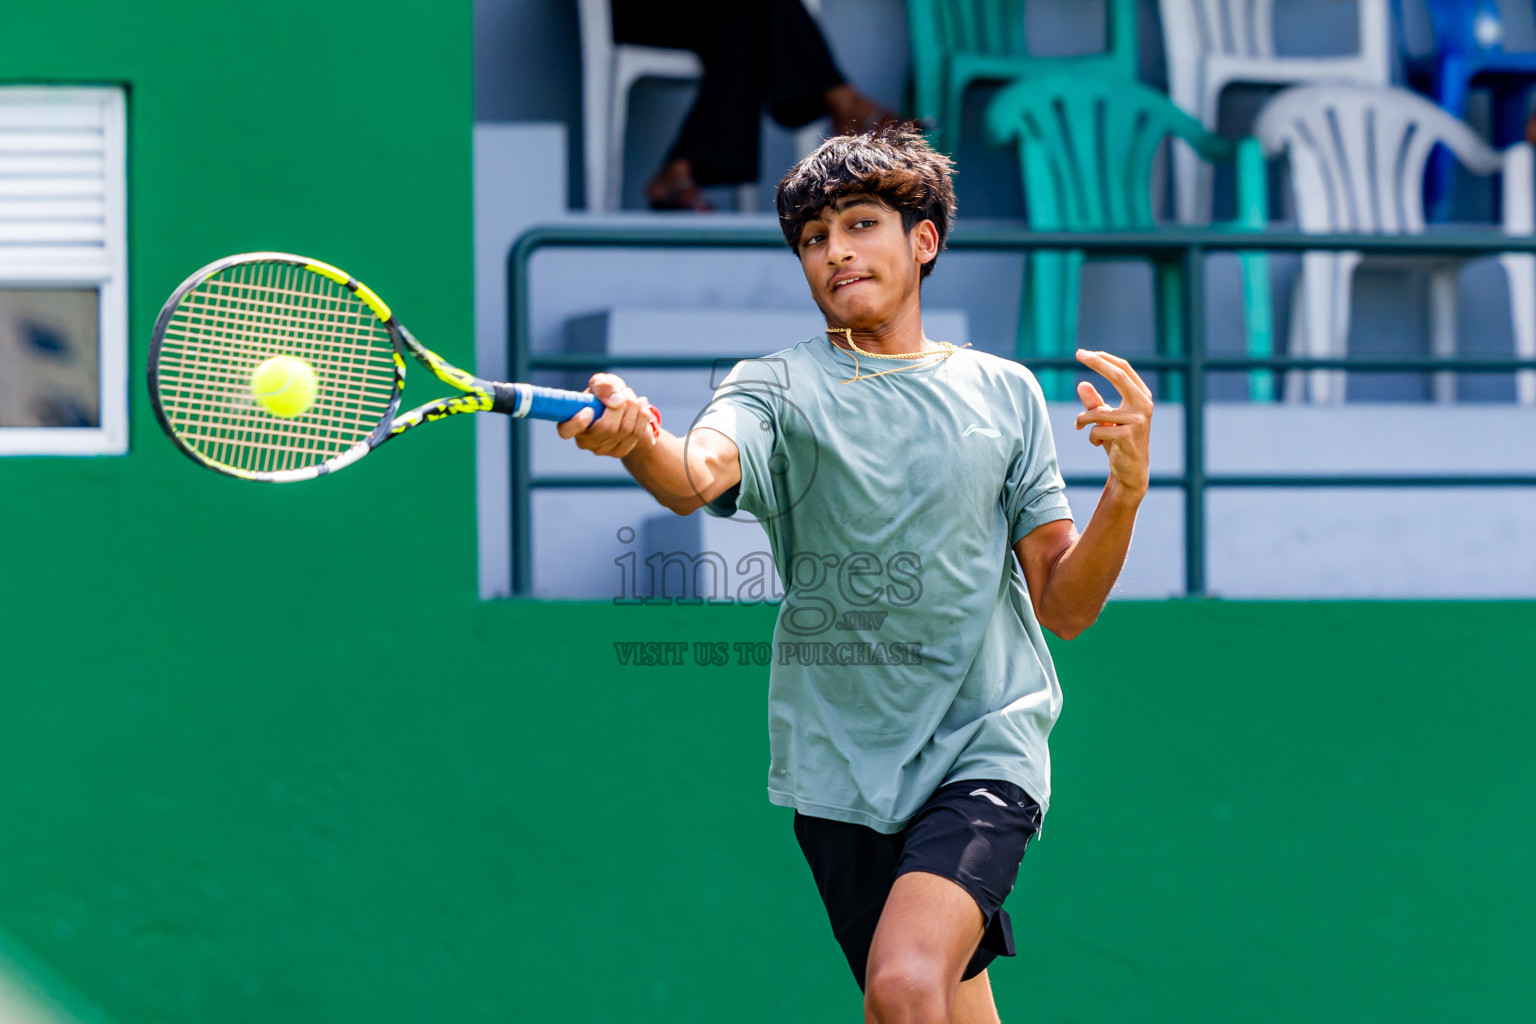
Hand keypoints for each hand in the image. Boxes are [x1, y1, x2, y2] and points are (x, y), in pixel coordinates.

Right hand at [556, 373, 656, 457]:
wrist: (623, 408)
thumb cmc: (606, 394)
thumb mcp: (602, 382)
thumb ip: (603, 386)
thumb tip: (616, 401)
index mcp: (570, 422)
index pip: (566, 430)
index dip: (578, 422)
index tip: (590, 410)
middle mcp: (584, 440)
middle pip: (607, 427)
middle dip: (622, 405)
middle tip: (624, 392)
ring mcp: (601, 449)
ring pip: (625, 429)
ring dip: (633, 407)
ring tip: (631, 396)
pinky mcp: (618, 452)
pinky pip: (636, 433)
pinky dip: (642, 415)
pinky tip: (640, 405)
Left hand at [1073, 349, 1151, 498]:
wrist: (1130, 471)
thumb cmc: (1118, 441)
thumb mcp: (1105, 420)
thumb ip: (1095, 403)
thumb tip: (1082, 384)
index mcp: (1141, 397)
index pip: (1123, 369)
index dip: (1103, 359)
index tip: (1082, 353)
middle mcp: (1143, 405)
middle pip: (1119, 375)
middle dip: (1097, 363)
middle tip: (1078, 353)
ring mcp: (1137, 420)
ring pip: (1097, 411)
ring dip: (1083, 420)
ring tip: (1081, 428)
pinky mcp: (1128, 436)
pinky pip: (1096, 430)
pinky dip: (1091, 436)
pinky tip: (1098, 444)